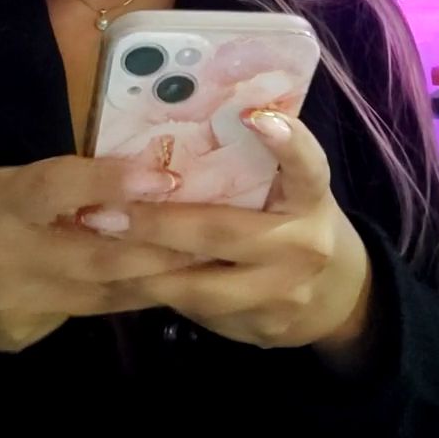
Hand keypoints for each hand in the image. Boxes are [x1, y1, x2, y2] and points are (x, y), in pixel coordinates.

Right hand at [0, 155, 194, 357]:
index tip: (165, 177)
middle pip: (97, 255)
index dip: (112, 182)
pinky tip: (159, 290)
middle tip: (216, 239)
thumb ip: (61, 186)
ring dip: (158, 279)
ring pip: (103, 293)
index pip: (59, 188)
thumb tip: (134, 184)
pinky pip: (85, 314)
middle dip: (161, 250)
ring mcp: (16, 304)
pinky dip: (124, 300)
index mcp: (3, 203)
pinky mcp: (23, 335)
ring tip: (207, 267)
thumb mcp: (8, 183)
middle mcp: (9, 256)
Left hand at [82, 109, 375, 367]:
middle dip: (159, 222)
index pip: (307, 167)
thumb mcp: (290, 188)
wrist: (337, 296)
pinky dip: (158, 293)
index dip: (285, 142)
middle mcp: (304, 246)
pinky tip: (121, 277)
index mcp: (312, 198)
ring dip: (146, 265)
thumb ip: (256, 163)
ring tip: (102, 243)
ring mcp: (284, 294)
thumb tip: (187, 110)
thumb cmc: (292, 219)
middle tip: (108, 209)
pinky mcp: (262, 328)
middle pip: (223, 231)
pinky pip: (200, 312)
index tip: (252, 115)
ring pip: (203, 284)